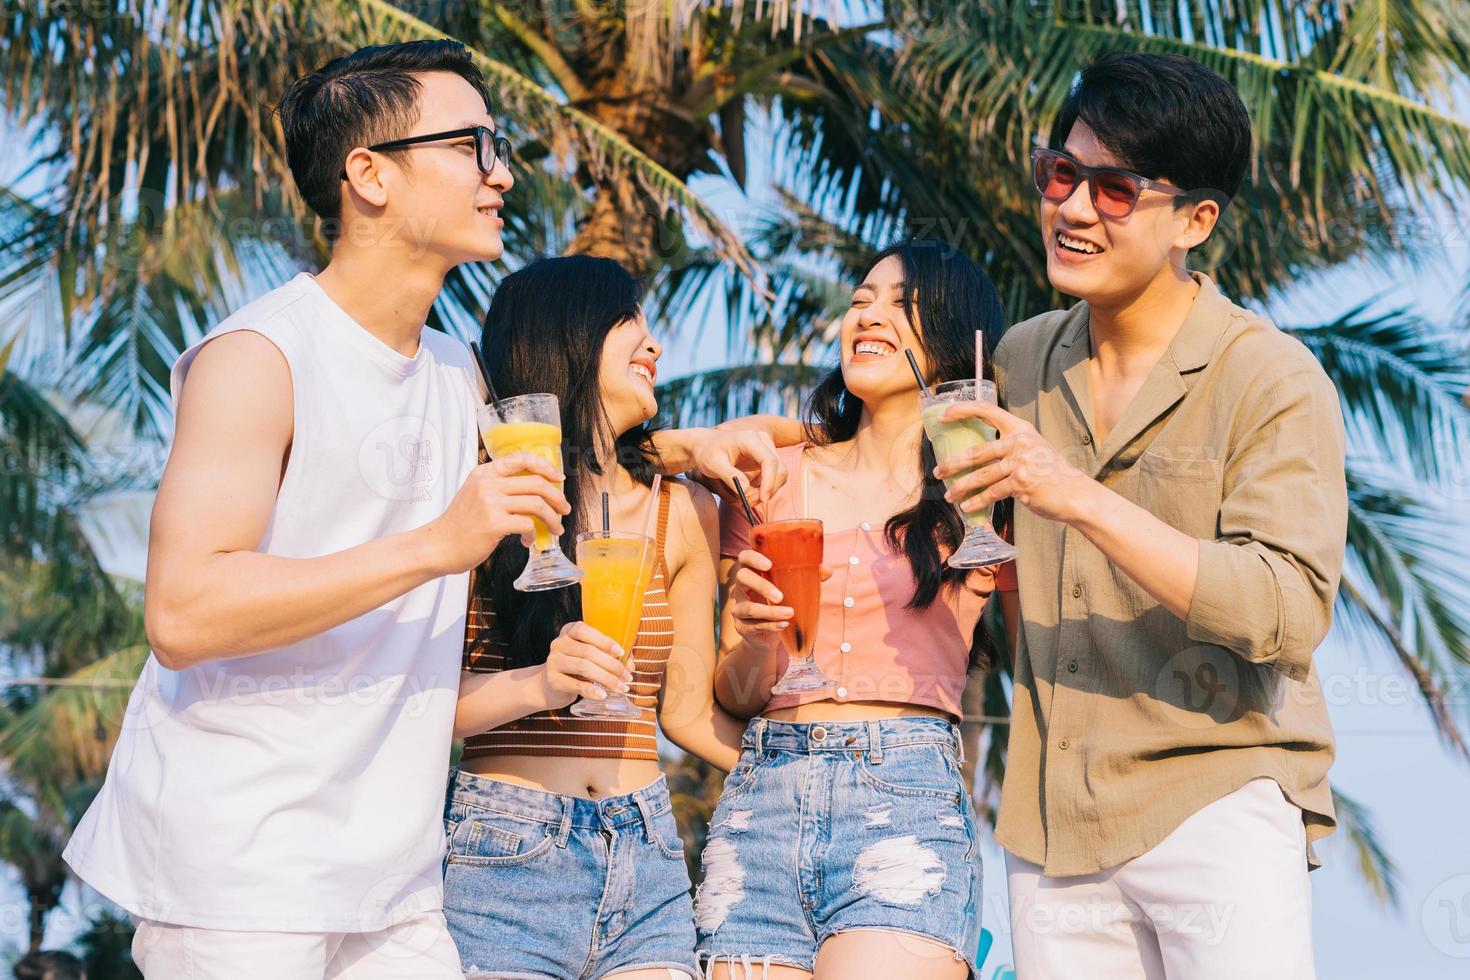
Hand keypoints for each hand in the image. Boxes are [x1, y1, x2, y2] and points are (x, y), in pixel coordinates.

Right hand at [429, 453, 570, 573]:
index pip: (521, 458)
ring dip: (552, 518)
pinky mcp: (494, 524)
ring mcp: (490, 503)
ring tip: (555, 529)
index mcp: (484, 474)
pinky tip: (527, 541)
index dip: (545, 466)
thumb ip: (497, 487)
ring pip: (537, 504)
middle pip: (536, 483)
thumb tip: (533, 492)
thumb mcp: (473, 494)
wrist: (438, 546)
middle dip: (557, 497)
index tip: (558, 477)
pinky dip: (533, 534)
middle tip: (564, 509)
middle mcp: (488, 484)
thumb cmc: (459, 525)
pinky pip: (527, 524)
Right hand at [536, 621, 635, 709]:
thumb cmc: (576, 667)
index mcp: (569, 632)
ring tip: (621, 687)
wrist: (549, 685)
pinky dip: (592, 690)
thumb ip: (610, 655)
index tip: (621, 653)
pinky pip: (576, 685)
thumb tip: (631, 665)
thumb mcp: (590, 656)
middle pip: (588, 652)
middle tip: (628, 677)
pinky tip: (603, 695)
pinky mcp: (552, 680)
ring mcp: (553, 661)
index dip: (604, 641)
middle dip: (612, 665)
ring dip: (606, 679)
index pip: (584, 630)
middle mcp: (559, 643)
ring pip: (584, 667)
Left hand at [688, 427, 787, 508]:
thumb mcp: (713, 464)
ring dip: (767, 491)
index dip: (769, 482)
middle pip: (779, 469)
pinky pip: (774, 477)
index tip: (763, 499)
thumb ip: (729, 475)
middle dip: (767, 489)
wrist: (705, 445)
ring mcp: (767, 449)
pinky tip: (749, 492)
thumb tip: (747, 489)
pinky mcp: (766, 459)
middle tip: (748, 502)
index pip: (769, 460)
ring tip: (745, 498)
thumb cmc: (707, 452)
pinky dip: (765, 488)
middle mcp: (763, 441)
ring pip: (779, 475)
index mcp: (750, 439)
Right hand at [727, 550, 832, 649]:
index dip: (753, 558)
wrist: (768, 635)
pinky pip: (754, 626)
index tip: (768, 564)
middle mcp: (741, 588)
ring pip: (747, 607)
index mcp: (752, 572)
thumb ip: (807, 577)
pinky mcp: (742, 627)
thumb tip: (827, 571)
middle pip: (742, 578)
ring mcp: (739, 608)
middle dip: (761, 585)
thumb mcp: (791, 589)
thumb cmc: (779, 603)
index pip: (744, 557)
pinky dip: (770, 626)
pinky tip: (784, 625)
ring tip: (789, 613)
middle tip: (780, 596)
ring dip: (769, 611)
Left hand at [932, 401, 1091, 524]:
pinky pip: (991, 493)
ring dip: (961, 487)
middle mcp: (1020, 441)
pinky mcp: (1021, 483)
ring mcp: (1021, 462)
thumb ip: (1009, 447)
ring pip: (980, 475)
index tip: (943, 416)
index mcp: (1020, 428)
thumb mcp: (1032, 449)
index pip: (987, 410)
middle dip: (952, 463)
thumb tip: (975, 456)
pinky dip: (977, 501)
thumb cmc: (1050, 473)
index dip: (962, 410)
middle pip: (976, 451)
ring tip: (949, 494)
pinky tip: (967, 507)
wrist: (1074, 493)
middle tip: (938, 472)